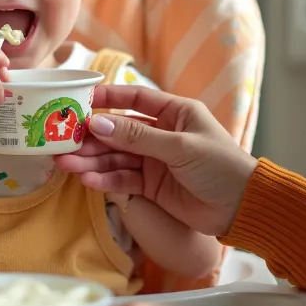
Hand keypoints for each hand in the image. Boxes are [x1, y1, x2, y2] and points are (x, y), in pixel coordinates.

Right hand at [53, 85, 258, 235]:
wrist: (242, 208)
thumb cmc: (220, 166)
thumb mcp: (179, 146)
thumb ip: (137, 136)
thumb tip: (97, 122)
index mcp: (175, 113)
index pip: (135, 98)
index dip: (107, 97)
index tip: (79, 99)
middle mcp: (161, 134)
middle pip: (118, 130)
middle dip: (91, 137)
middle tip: (63, 142)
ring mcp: (154, 161)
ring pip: (116, 157)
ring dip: (92, 160)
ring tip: (67, 165)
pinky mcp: (151, 186)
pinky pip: (122, 179)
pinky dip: (105, 180)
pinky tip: (88, 181)